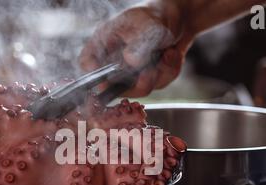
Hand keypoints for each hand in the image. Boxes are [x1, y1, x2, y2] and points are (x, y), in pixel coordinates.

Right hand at [79, 2, 194, 96]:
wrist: (178, 18)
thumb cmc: (155, 15)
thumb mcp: (146, 24)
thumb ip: (139, 43)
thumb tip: (131, 61)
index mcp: (104, 42)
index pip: (87, 62)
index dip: (92, 75)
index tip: (105, 82)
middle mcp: (115, 61)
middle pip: (115, 86)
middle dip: (138, 82)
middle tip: (151, 71)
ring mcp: (131, 73)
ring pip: (141, 88)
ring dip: (160, 72)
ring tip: (167, 52)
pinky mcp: (149, 78)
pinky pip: (159, 84)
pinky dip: (169, 70)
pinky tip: (171, 54)